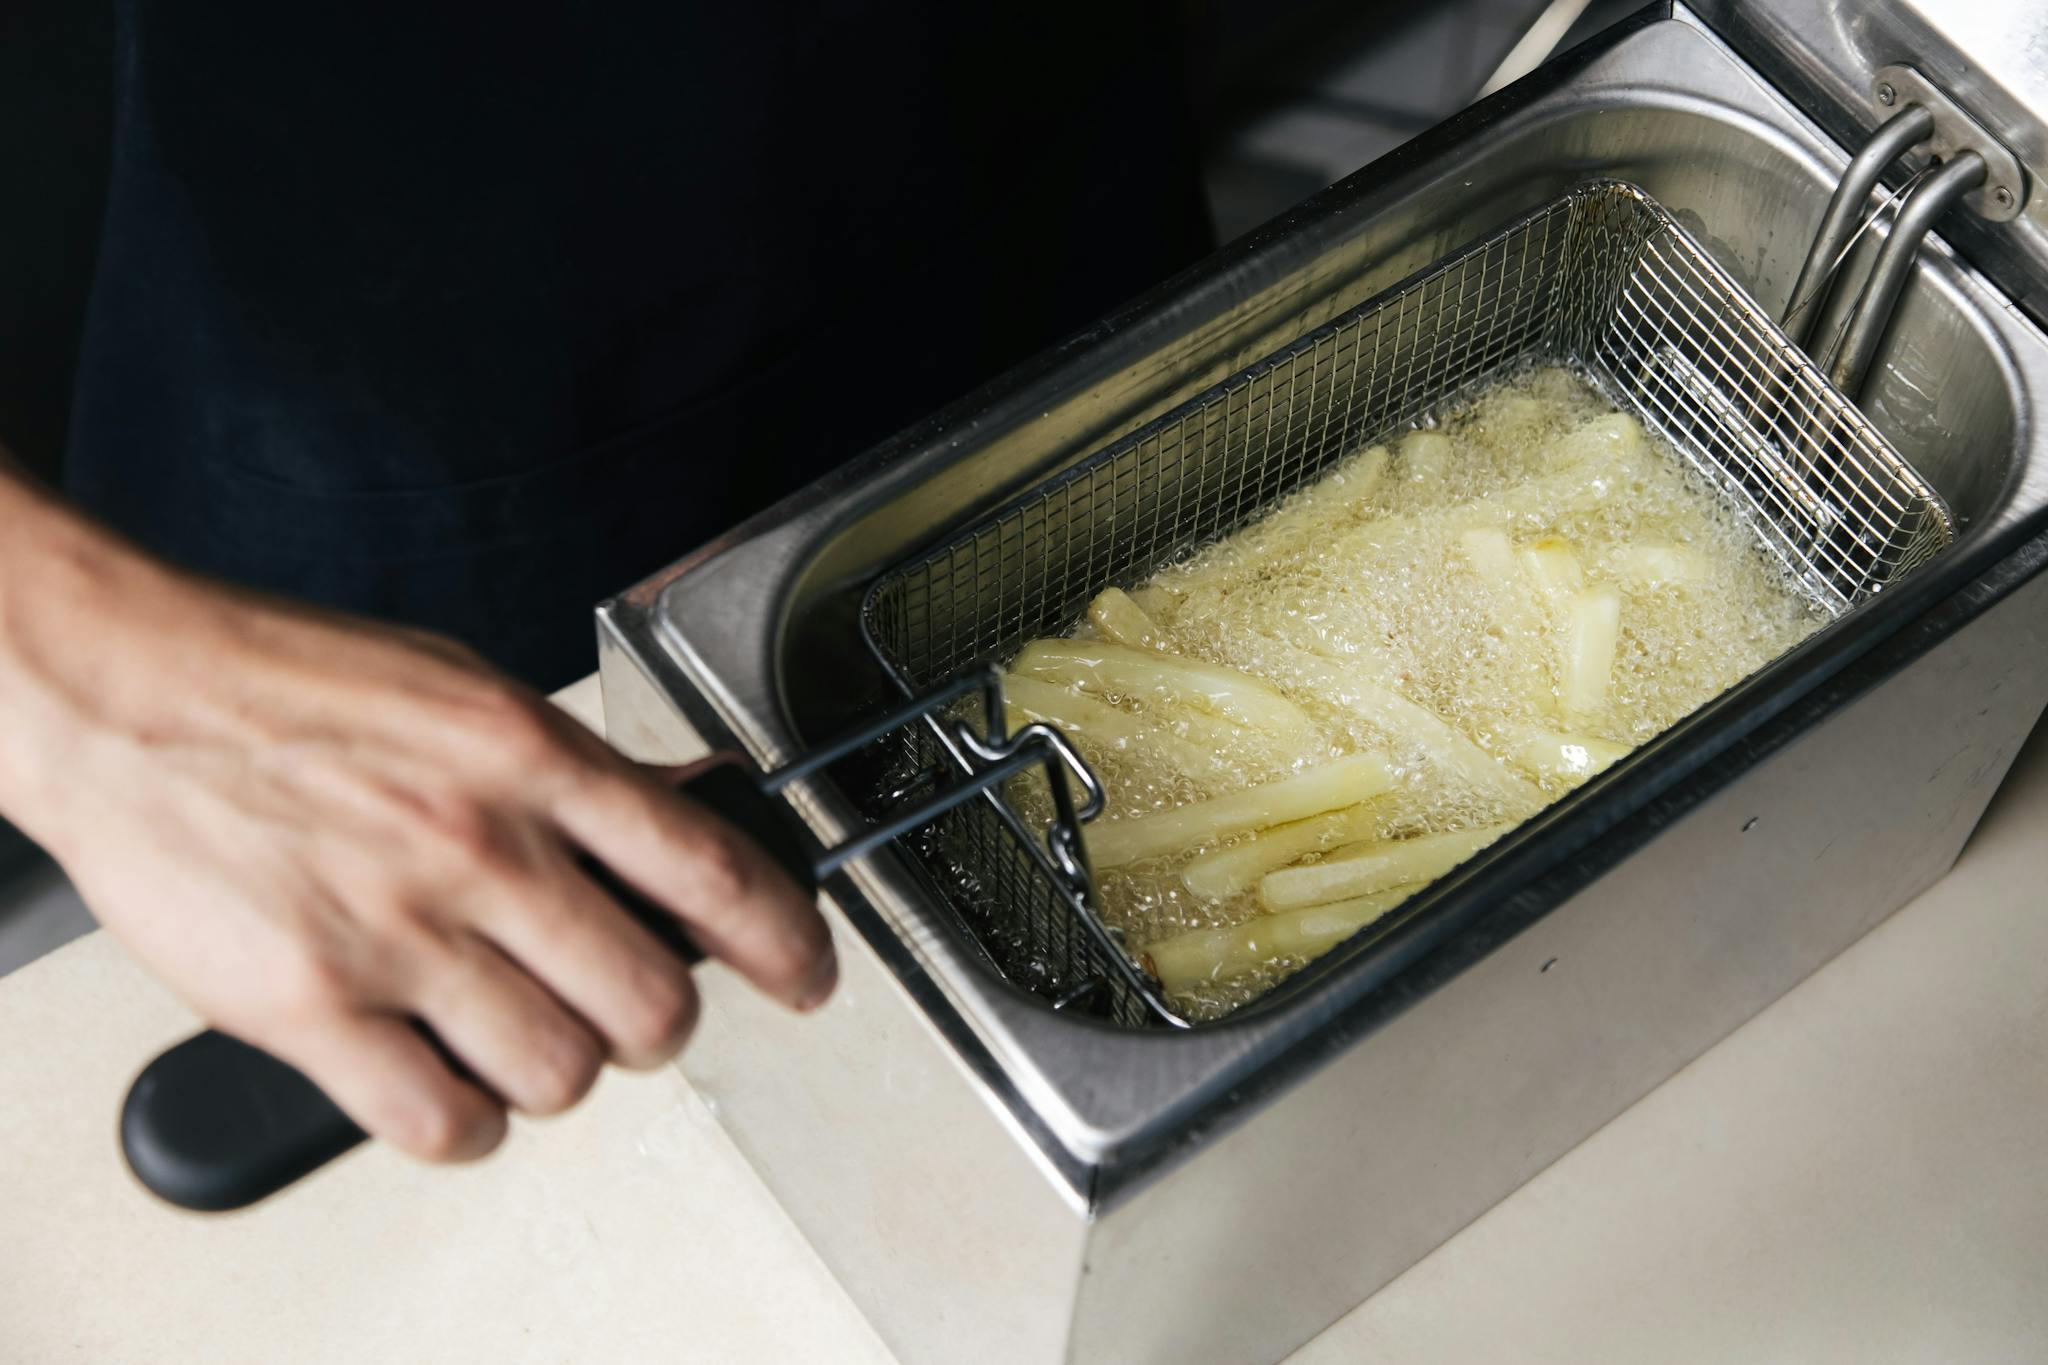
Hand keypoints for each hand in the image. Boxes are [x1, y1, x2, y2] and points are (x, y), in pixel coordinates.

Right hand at [0, 521, 832, 1161]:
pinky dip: (468, 1124)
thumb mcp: (472, 691)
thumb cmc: (294, 687)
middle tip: (632, 1009)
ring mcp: (397, 932)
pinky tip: (451, 1086)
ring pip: (563, 1073)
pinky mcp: (311, 1006)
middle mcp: (480, 848)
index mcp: (531, 758)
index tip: (811, 975)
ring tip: (525, 1036)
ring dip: (564, 1073)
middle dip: (660, 1023)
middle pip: (653, 1002)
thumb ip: (582, 768)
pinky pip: (443, 1122)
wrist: (128, 692)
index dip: (790, 941)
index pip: (713, 871)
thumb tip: (693, 804)